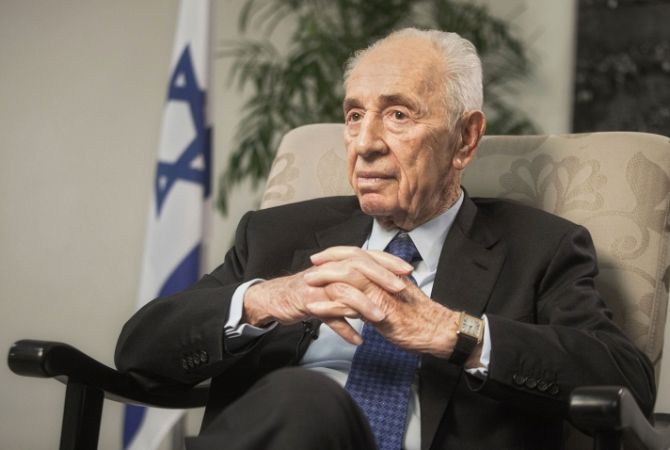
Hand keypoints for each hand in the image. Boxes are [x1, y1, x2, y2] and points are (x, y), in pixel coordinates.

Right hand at [243, 249, 412, 344]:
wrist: (276, 298)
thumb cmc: (310, 291)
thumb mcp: (336, 283)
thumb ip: (357, 283)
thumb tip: (383, 286)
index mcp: (339, 262)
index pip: (367, 255)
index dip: (388, 261)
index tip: (408, 270)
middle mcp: (330, 269)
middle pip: (358, 266)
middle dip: (381, 276)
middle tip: (400, 289)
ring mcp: (319, 285)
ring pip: (344, 290)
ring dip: (363, 305)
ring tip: (380, 318)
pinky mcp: (308, 301)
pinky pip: (328, 315)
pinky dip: (343, 328)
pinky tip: (356, 340)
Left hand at [306, 246, 459, 357]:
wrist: (439, 331)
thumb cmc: (421, 318)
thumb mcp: (400, 296)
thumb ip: (383, 288)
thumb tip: (368, 285)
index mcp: (388, 273)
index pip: (360, 254)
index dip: (339, 253)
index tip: (323, 257)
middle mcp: (384, 279)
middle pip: (351, 261)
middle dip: (328, 262)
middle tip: (311, 266)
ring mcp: (382, 295)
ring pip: (348, 279)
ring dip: (324, 280)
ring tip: (307, 284)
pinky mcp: (380, 313)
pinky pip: (349, 307)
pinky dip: (328, 307)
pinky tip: (315, 310)